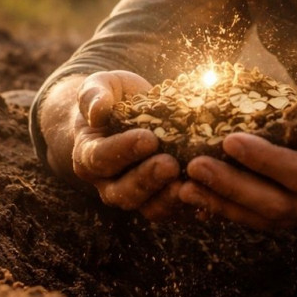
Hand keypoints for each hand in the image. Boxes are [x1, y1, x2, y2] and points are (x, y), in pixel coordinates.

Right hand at [70, 71, 185, 220]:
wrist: (129, 113)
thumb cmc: (113, 97)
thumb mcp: (101, 85)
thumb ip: (94, 95)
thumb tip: (97, 112)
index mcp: (88, 156)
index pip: (100, 159)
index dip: (123, 150)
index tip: (148, 138)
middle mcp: (108, 183)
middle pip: (123, 192)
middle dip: (148, 180)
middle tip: (170, 164)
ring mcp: (136, 196)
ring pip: (149, 208)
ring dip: (169, 199)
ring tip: (190, 183)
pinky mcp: (161, 200)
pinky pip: (175, 211)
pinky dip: (191, 206)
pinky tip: (209, 192)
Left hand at [178, 71, 296, 228]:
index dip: (265, 160)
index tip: (229, 139)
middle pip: (281, 205)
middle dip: (233, 188)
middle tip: (194, 166)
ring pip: (270, 220)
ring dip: (226, 205)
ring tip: (185, 187)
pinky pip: (269, 220)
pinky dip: (234, 211)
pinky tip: (203, 196)